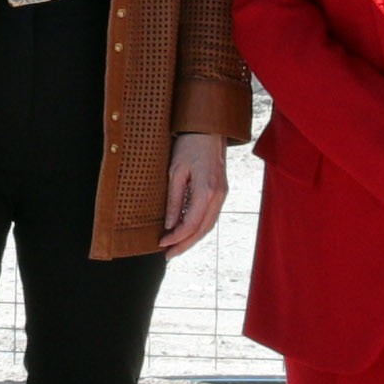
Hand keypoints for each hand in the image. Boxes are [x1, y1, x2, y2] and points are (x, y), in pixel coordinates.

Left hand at [155, 131, 229, 256]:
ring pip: (209, 225)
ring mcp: (222, 194)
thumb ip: (174, 200)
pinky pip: (211, 216)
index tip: (161, 244)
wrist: (209, 128)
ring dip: (192, 239)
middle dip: (185, 245)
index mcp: (206, 191)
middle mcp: (218, 196)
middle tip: (168, 255)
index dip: (176, 238)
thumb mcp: (175, 171)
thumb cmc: (189, 145)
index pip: (191, 224)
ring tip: (176, 248)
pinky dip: (199, 228)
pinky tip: (187, 232)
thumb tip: (170, 225)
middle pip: (202, 230)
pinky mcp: (222, 191)